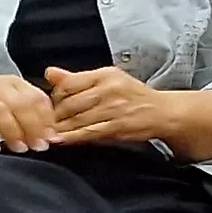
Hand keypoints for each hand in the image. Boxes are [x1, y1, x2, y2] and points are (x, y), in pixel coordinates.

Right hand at [0, 75, 57, 151]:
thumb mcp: (6, 107)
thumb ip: (27, 119)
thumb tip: (52, 138)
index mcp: (13, 84)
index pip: (38, 98)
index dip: (48, 119)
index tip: (53, 138)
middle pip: (21, 104)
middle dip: (34, 127)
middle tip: (40, 146)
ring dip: (12, 131)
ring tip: (19, 148)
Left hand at [47, 65, 177, 144]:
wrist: (163, 112)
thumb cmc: (134, 96)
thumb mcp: (108, 80)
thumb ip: (76, 78)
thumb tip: (49, 73)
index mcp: (105, 75)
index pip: (68, 84)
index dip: (54, 97)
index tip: (50, 105)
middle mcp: (110, 89)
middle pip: (69, 103)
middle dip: (55, 115)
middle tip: (47, 122)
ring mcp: (114, 109)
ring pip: (75, 120)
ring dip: (59, 129)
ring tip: (49, 132)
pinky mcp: (117, 126)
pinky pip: (87, 133)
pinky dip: (70, 137)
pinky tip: (60, 139)